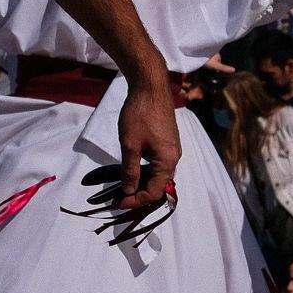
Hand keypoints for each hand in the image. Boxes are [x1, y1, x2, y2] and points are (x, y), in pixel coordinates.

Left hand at [114, 80, 180, 210]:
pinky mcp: (166, 142)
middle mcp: (174, 158)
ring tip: (124, 188)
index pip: (154, 192)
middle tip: (119, 199)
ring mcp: (171, 150)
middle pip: (158, 185)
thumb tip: (128, 191)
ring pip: (157, 175)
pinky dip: (145, 171)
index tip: (119, 204)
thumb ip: (129, 170)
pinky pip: (157, 164)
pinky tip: (132, 171)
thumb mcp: (129, 145)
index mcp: (168, 162)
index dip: (136, 201)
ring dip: (142, 183)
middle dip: (139, 195)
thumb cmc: (139, 116)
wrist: (150, 89)